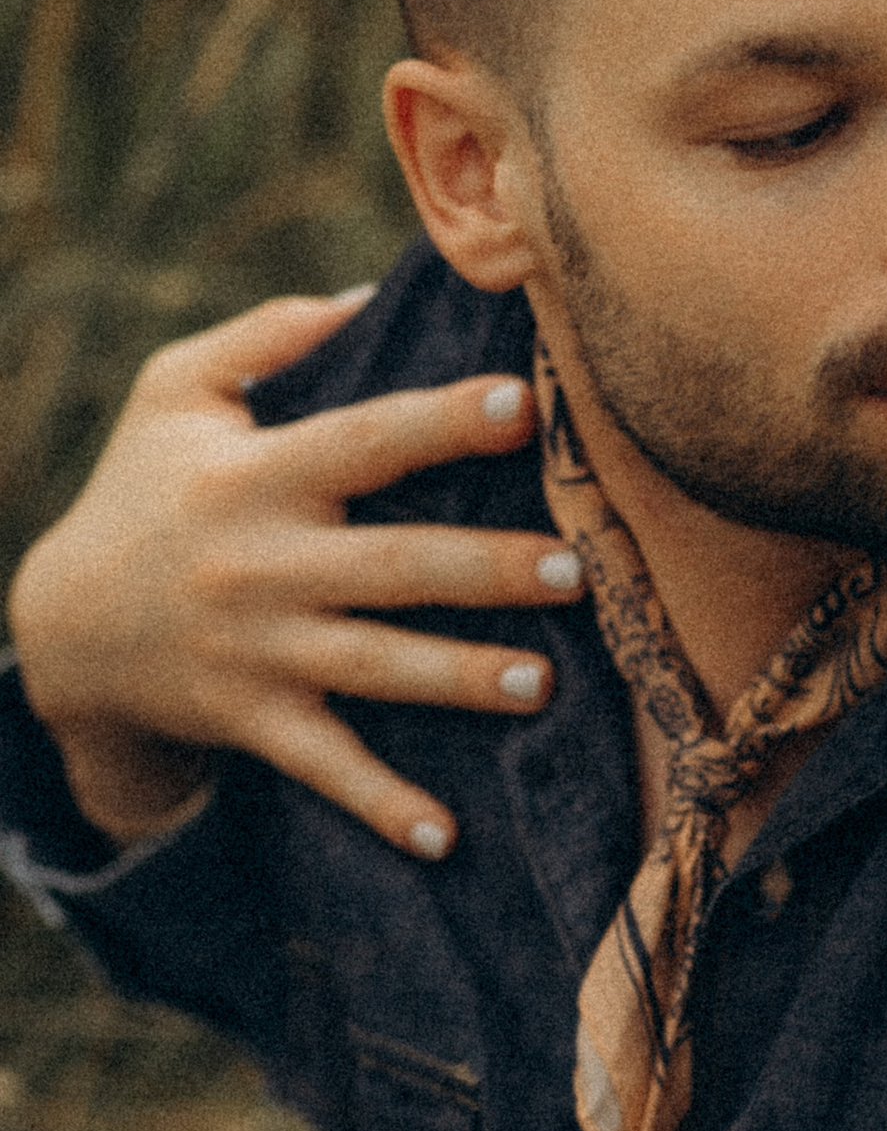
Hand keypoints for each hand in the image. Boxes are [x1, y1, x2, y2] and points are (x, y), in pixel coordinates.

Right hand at [5, 293, 588, 853]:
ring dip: (458, 677)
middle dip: (486, 569)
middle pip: (392, 565)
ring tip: (542, 683)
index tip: (524, 403)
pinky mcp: (254, 720)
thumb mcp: (171, 393)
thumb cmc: (143, 489)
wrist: (65, 623)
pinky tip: (445, 838)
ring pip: (375, 667)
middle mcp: (263, 566)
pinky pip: (325, 769)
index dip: (443, 422)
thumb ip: (265, 336)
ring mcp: (260, 652)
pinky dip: (381, 806)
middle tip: (577, 568)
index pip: (365, 440)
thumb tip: (369, 292)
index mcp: (258, 475)